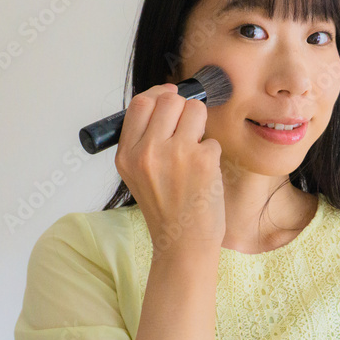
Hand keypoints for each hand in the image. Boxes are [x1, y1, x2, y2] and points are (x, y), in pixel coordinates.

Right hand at [114, 83, 225, 258]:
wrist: (182, 244)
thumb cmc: (165, 209)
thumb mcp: (138, 174)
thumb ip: (144, 139)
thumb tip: (167, 98)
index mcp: (126, 155)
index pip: (140, 103)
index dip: (159, 94)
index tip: (171, 97)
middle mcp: (147, 152)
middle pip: (170, 100)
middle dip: (183, 109)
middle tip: (187, 129)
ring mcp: (176, 154)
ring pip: (195, 110)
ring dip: (200, 126)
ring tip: (195, 151)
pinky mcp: (203, 161)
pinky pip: (212, 139)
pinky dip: (212, 154)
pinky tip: (204, 176)